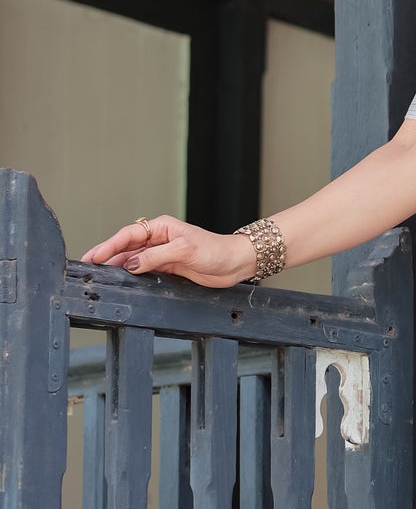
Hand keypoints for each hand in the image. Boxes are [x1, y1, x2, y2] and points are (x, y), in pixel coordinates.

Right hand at [80, 215, 257, 289]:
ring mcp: (162, 254)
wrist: (235, 264)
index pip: (129, 235)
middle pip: (127, 247)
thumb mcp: (184, 251)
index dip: (110, 245)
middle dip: (107, 256)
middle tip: (87, 266)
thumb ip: (156, 257)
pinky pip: (145, 271)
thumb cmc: (215, 250)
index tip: (95, 255)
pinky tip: (122, 281)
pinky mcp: (168, 268)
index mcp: (161, 227)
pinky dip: (132, 276)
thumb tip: (131, 263)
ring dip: (117, 267)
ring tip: (99, 275)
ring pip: (133, 260)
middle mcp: (159, 239)